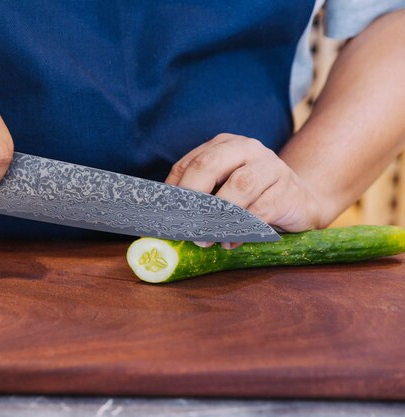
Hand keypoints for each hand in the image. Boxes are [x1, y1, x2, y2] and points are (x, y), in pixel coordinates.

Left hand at [166, 134, 322, 248]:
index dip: (173, 190)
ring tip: (206, 239)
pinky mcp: (288, 191)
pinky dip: (241, 229)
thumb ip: (199, 196)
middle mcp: (247, 148)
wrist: (301, 202)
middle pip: (209, 165)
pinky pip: (260, 211)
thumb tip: (168, 220)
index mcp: (224, 145)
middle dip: (192, 198)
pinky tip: (230, 242)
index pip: (190, 163)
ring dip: (218, 217)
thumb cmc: (253, 196)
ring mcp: (270, 166)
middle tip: (184, 226)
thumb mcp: (223, 189)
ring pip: (238, 186)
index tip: (163, 216)